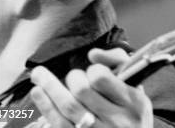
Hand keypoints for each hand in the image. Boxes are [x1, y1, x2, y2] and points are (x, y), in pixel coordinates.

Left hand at [30, 48, 152, 127]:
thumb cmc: (133, 108)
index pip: (101, 78)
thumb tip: (93, 54)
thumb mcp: (136, 83)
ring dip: (49, 87)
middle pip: (81, 91)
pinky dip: (46, 106)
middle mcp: (117, 119)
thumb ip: (117, 61)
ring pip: (68, 107)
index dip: (92, 70)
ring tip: (39, 74)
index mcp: (133, 101)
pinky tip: (38, 92)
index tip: (94, 71)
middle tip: (74, 76)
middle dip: (72, 77)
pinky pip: (59, 123)